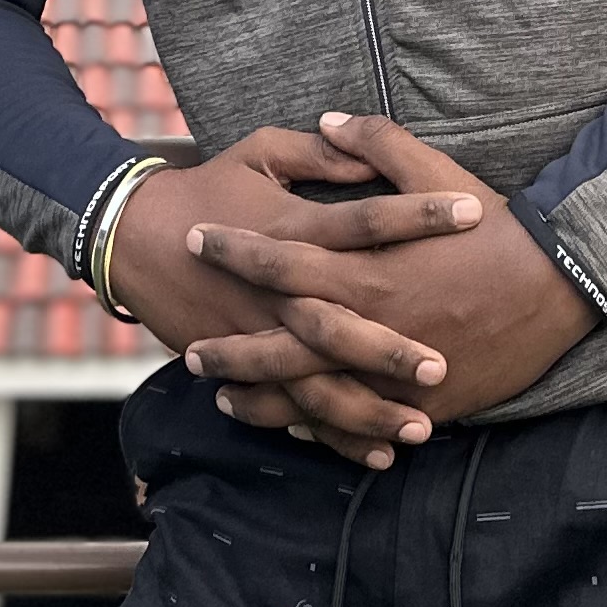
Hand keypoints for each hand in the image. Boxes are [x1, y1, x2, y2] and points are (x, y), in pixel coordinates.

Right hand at [106, 127, 480, 467]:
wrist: (133, 236)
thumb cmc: (208, 184)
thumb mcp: (260, 152)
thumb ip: (320, 153)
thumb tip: (369, 151)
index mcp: (291, 228)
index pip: (365, 219)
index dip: (419, 212)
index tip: (474, 211)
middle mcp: (278, 288)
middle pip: (340, 323)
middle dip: (390, 348)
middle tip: (442, 366)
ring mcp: (259, 334)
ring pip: (317, 383)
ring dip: (368, 410)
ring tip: (422, 428)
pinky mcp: (242, 367)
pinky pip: (291, 409)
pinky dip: (332, 436)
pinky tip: (376, 455)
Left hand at [182, 112, 594, 442]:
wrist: (556, 284)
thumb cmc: (492, 225)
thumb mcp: (434, 171)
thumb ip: (376, 144)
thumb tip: (328, 118)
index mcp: (365, 265)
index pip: (280, 259)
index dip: (233, 250)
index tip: (193, 240)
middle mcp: (368, 323)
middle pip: (280, 342)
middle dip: (231, 348)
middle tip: (189, 350)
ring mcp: (391, 371)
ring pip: (310, 394)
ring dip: (261, 398)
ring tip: (222, 399)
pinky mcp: (419, 403)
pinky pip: (356, 420)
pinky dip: (318, 428)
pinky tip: (289, 427)